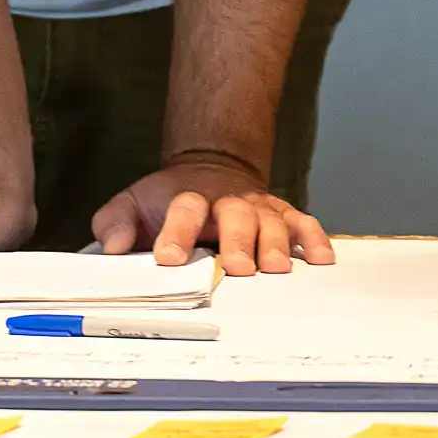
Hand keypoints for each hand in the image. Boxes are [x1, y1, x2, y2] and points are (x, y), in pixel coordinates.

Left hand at [90, 154, 335, 276]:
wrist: (210, 168)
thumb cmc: (167, 200)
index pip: (184, 209)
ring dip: (277, 243)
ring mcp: (259, 207)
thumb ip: (115, 224)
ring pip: (272, 221)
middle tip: (238, 268)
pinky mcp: (283, 215)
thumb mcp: (131, 204)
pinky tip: (322, 259)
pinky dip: (315, 238)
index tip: (168, 258)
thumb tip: (115, 248)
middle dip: (239, 241)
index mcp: (188, 198)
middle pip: (237, 216)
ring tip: (278, 269)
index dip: (176, 232)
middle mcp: (228, 201)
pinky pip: (303, 223)